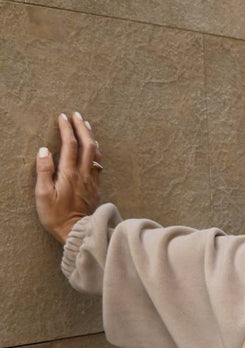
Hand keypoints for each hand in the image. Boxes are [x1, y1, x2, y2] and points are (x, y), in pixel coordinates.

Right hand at [35, 112, 103, 242]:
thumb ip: (44, 171)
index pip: (70, 144)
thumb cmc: (56, 216)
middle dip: (82, 127)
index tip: (62, 117)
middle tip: (76, 114)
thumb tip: (44, 150)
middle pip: (87, 144)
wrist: (77, 232)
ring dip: (91, 137)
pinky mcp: (96, 187)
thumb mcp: (43, 195)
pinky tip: (93, 148)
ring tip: (86, 125)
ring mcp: (92, 180)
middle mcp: (84, 174)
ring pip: (96, 153)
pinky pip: (99, 164)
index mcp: (69, 174)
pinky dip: (96, 151)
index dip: (67, 128)